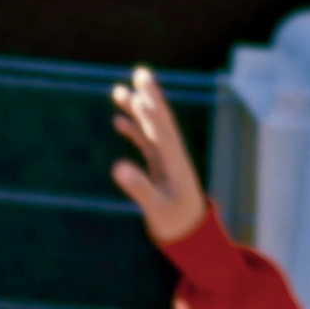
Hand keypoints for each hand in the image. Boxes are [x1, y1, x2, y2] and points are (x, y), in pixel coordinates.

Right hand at [106, 71, 215, 247]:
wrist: (192, 236)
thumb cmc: (175, 224)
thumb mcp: (156, 208)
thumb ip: (139, 187)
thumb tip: (117, 167)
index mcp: (176, 163)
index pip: (162, 133)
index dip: (150, 115)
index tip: (138, 96)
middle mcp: (174, 156)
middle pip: (161, 120)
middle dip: (151, 96)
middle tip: (140, 72)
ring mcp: (168, 160)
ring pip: (152, 127)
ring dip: (138, 109)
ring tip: (118, 91)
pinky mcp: (161, 166)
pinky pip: (146, 141)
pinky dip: (134, 129)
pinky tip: (118, 120)